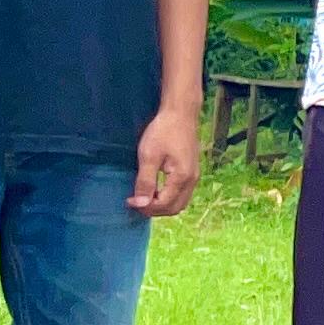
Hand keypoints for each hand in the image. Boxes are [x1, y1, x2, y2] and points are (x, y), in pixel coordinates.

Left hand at [128, 101, 201, 218]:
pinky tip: (155, 189)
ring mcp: (194, 176)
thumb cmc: (163, 131)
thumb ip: (145, 181)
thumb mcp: (149, 156)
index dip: (145, 207)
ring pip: (180, 203)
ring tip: (144, 197)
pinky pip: (182, 194)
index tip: (129, 200)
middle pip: (174, 208)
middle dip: (154, 210)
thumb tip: (141, 204)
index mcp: (181, 178)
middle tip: (136, 202)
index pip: (163, 204)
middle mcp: (192, 181)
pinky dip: (168, 198)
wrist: (181, 114)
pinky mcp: (192, 172)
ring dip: (162, 205)